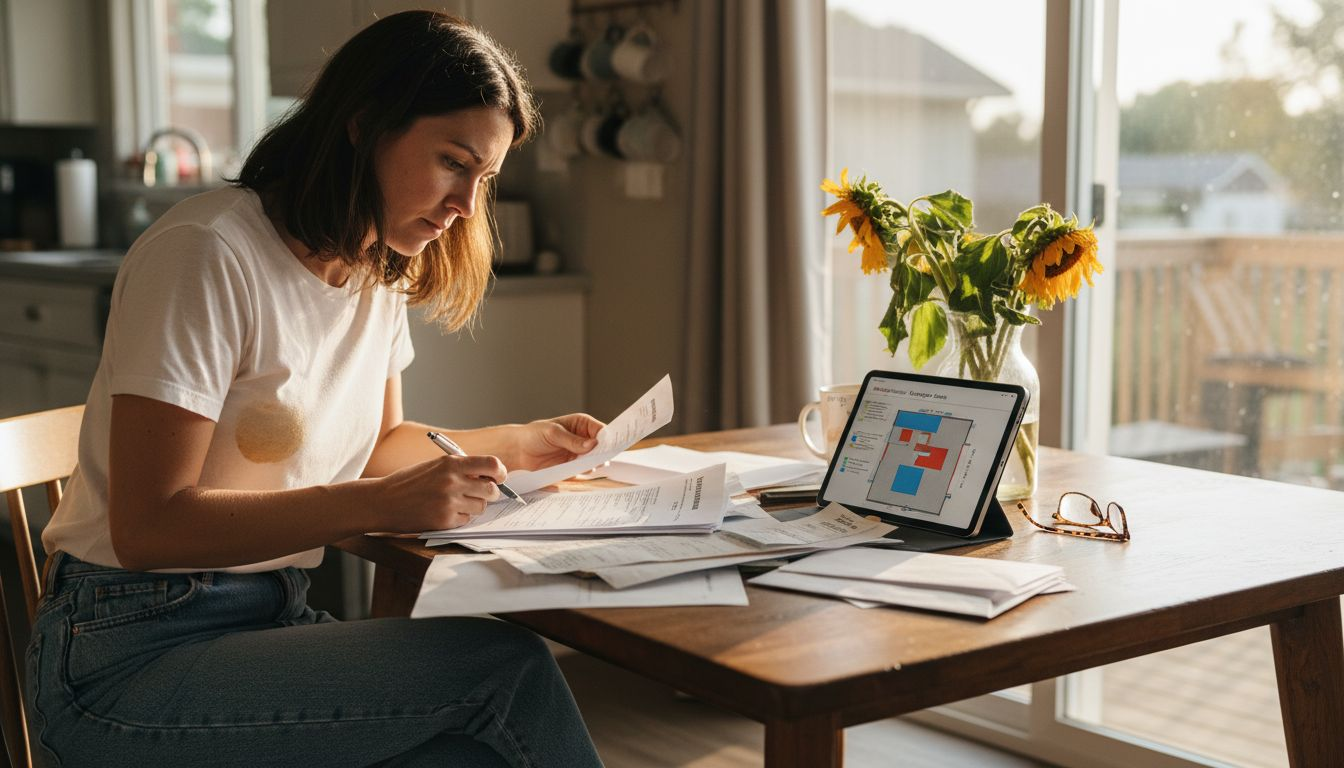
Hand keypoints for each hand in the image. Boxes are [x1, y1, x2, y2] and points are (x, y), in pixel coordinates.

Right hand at [375, 454, 504, 532]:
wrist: (382, 501)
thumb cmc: (409, 482)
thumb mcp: (435, 466)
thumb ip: (460, 468)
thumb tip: (489, 475)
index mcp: (451, 463)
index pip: (492, 464)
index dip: (500, 472)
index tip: (499, 477)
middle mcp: (452, 481)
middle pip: (491, 489)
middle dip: (489, 493)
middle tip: (480, 493)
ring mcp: (449, 502)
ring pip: (481, 507)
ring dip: (474, 507)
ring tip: (456, 503)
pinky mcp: (444, 521)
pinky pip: (466, 521)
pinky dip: (460, 518)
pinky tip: (444, 513)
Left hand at [506, 413, 603, 470]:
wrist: (518, 450)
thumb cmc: (534, 434)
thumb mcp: (553, 433)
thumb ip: (572, 440)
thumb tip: (592, 444)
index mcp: (581, 424)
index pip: (601, 430)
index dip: (608, 438)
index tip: (611, 446)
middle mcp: (582, 438)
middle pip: (600, 447)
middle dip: (603, 453)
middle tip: (601, 459)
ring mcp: (578, 453)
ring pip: (594, 460)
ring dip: (594, 464)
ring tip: (590, 466)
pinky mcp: (572, 466)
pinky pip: (583, 470)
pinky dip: (584, 472)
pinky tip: (582, 471)